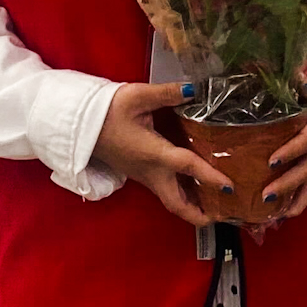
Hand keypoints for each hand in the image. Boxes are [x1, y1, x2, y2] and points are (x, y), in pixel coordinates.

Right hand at [92, 81, 228, 228]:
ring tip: (213, 207)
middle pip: (176, 203)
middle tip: (221, 216)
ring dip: (190, 206)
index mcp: (153, 153)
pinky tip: (192, 187)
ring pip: (169, 199)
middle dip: (198, 214)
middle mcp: (150, 171)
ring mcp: (142, 175)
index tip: (230, 186)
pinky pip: (162, 190)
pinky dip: (180, 195)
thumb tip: (195, 89)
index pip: (187, 166)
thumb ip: (167, 93)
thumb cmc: (105, 111)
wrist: (76, 125)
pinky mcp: (137, 173)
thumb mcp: (136, 96)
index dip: (210, 176)